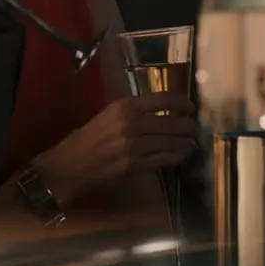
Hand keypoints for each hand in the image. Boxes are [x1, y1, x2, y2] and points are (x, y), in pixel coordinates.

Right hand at [33, 93, 197, 200]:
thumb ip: (134, 111)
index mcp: (125, 106)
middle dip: (189, 125)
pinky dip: (178, 155)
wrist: (69, 165)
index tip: (190, 107)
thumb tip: (163, 109)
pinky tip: (184, 153)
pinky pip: (165, 159)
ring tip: (193, 140)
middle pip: (173, 122)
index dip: (183, 103)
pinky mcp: (135, 165)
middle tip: (195, 126)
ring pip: (172, 142)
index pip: (164, 100)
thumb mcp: (109, 114)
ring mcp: (134, 146)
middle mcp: (131, 124)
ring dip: (187, 141)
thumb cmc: (88, 138)